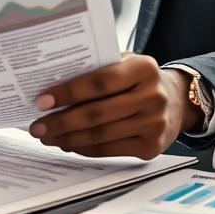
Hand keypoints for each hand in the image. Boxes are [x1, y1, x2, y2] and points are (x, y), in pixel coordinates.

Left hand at [28, 54, 197, 159]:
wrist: (177, 101)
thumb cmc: (138, 79)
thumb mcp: (126, 64)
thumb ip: (98, 69)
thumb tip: (53, 87)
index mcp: (144, 68)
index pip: (99, 81)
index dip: (68, 92)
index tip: (42, 100)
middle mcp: (153, 96)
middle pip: (97, 113)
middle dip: (62, 121)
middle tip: (37, 125)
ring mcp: (154, 124)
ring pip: (100, 135)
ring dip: (68, 138)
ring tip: (47, 136)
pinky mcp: (151, 147)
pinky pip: (109, 150)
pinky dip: (84, 148)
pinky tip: (68, 143)